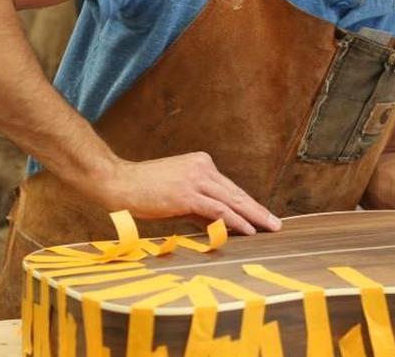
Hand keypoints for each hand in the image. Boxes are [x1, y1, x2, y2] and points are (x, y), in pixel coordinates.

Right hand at [99, 152, 281, 235]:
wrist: (118, 182)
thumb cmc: (143, 190)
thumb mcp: (177, 195)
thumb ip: (199, 208)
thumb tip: (218, 224)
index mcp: (200, 163)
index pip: (230, 187)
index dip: (247, 203)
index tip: (261, 216)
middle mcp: (202, 167)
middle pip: (236, 192)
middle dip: (257, 210)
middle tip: (275, 224)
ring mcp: (195, 179)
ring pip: (232, 199)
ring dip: (253, 216)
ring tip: (268, 228)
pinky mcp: (187, 194)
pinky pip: (217, 209)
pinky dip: (234, 220)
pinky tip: (247, 230)